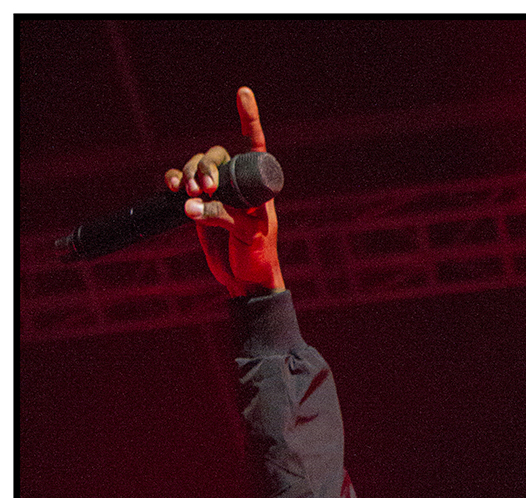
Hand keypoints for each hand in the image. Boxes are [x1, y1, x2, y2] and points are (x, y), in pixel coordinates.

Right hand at [165, 87, 284, 296]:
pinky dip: (174, 180)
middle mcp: (236, 181)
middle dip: (204, 165)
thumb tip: (190, 205)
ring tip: (188, 193)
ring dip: (188, 174)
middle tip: (204, 187)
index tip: (242, 92)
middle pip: (215, 155)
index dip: (248, 117)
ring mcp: (215, 192)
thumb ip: (222, 216)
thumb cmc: (258, 256)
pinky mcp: (198, 205)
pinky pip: (182, 183)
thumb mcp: (248, 235)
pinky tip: (172, 187)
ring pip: (196, 167)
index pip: (253, 143)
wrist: (245, 281)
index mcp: (257, 182)